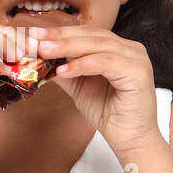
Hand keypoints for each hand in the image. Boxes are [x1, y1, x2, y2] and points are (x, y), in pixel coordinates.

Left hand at [31, 26, 164, 158]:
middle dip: (60, 36)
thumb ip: (64, 70)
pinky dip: (82, 65)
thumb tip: (39, 57)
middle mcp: (131, 49)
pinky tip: (63, 70)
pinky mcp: (138, 73)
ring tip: (44, 50)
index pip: (87, 34)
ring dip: (67, 47)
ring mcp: (137, 59)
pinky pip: (105, 62)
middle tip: (35, 38)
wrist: (130, 140)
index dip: (60, 32)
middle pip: (91, 35)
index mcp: (119, 49)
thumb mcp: (79, 87)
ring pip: (97, 45)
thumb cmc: (109, 114)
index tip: (35, 34)